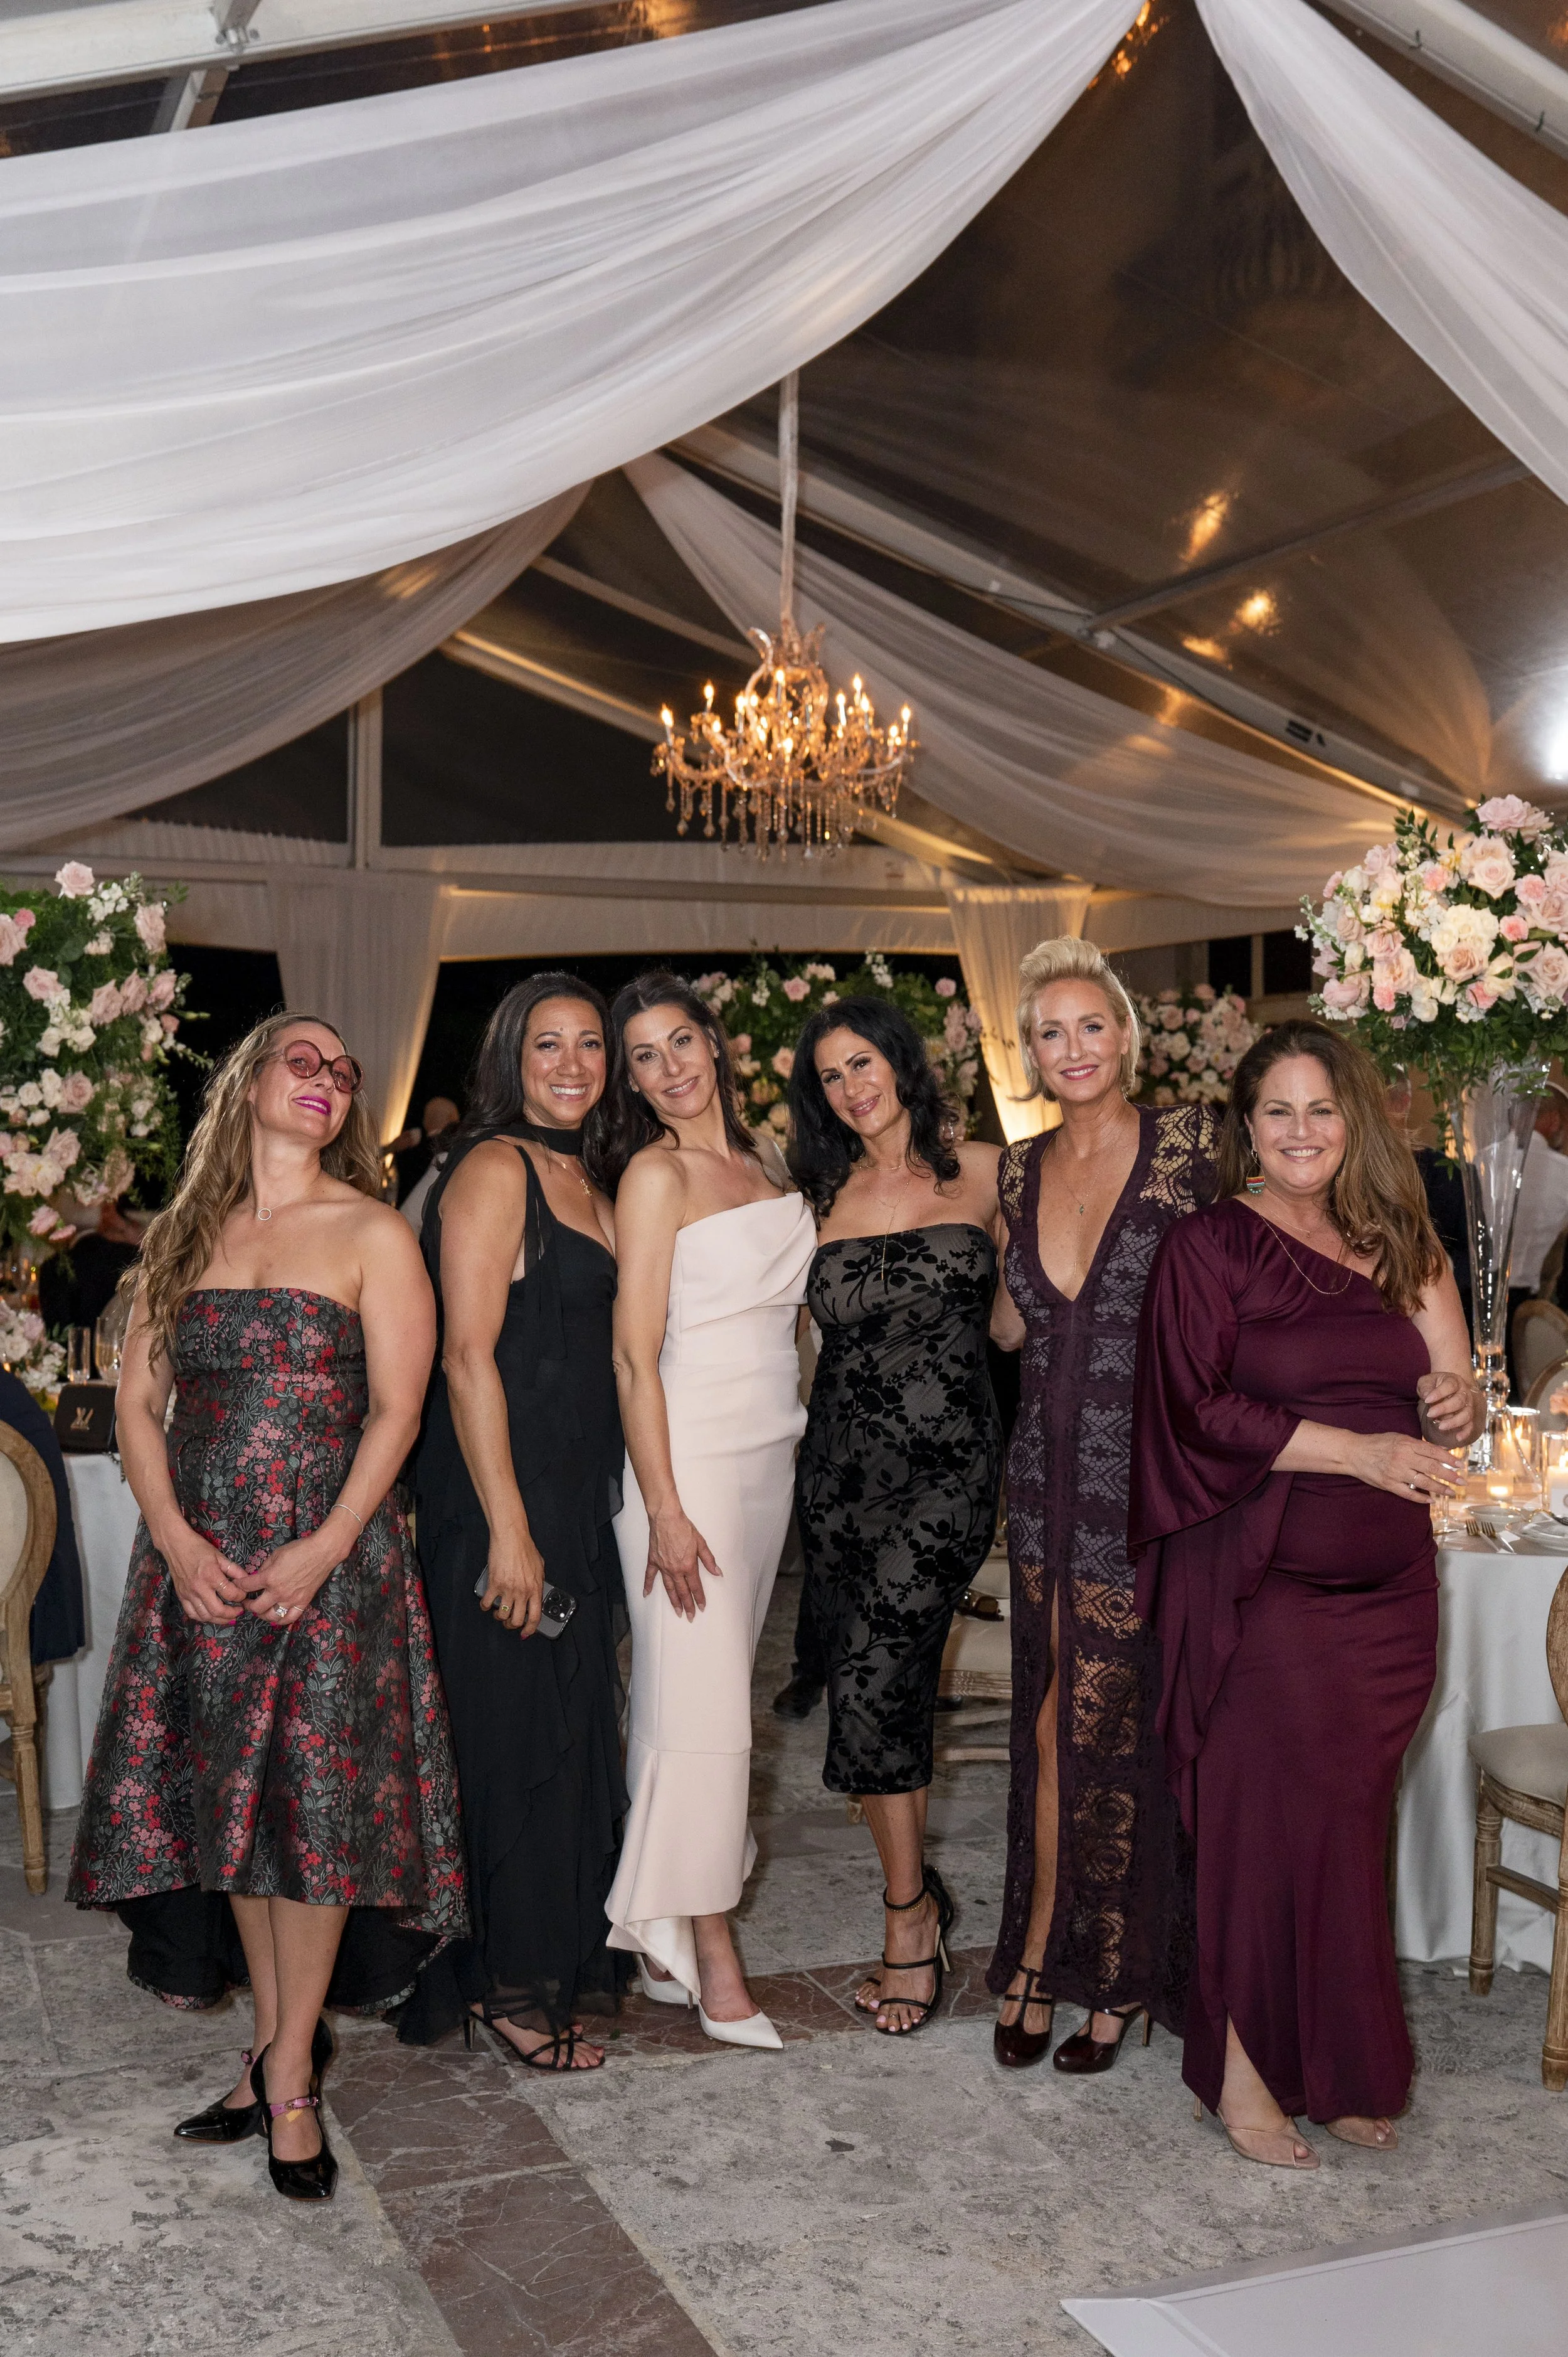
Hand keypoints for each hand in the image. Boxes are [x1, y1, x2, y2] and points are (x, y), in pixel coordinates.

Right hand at [160, 1523, 252, 1625]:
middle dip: (231, 1614)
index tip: (243, 1596)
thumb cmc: (198, 1548)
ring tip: (227, 1616)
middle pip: (217, 1610)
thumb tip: (246, 1580)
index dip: (241, 1597)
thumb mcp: (219, 1555)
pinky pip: (192, 1613)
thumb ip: (234, 1569)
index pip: (230, 1594)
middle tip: (238, 1611)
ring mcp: (188, 1594)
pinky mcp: (181, 1596)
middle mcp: (199, 1588)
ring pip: (205, 1615)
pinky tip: (211, 1615)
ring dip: (218, 1619)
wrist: (175, 1545)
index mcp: (211, 1575)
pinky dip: (203, 1618)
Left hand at [244, 1531, 342, 1626]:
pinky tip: (276, 1615)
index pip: (247, 1586)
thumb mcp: (276, 1554)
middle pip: (256, 1608)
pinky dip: (280, 1620)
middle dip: (248, 1605)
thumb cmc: (299, 1549)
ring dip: (262, 1615)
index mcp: (270, 1578)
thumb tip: (258, 1576)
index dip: (239, 1586)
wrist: (322, 1553)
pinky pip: (289, 1619)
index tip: (238, 1586)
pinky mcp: (302, 1603)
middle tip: (247, 1602)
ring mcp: (291, 1600)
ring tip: (261, 1609)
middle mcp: (278, 1592)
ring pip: (271, 1617)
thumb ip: (265, 1567)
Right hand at [477, 1525, 545, 1639]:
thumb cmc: (525, 1548)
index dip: (530, 1629)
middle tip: (509, 1622)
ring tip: (498, 1612)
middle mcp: (522, 1592)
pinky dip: (485, 1606)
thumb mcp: (539, 1566)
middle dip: (512, 1625)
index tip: (525, 1633)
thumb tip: (536, 1592)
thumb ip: (538, 1582)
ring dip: (499, 1616)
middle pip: (517, 1620)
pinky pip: (487, 1603)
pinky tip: (486, 1603)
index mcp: (535, 1588)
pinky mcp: (494, 1584)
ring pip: (502, 1615)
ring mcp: (508, 1589)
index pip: (535, 1616)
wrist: (511, 1538)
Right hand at [645, 1504, 719, 1619]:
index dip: (699, 1598)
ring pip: (669, 1588)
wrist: (666, 1518)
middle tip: (690, 1616)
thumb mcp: (701, 1543)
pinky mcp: (653, 1561)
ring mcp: (663, 1566)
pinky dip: (648, 1585)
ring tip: (677, 1611)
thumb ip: (708, 1560)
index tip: (702, 1607)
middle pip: (682, 1591)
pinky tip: (646, 1594)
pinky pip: (649, 1576)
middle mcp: (675, 1569)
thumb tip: (717, 1572)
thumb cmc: (683, 1528)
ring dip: (673, 1601)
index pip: (695, 1586)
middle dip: (687, 1605)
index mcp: (688, 1566)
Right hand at [1350, 1430, 1462, 1501]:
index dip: (1449, 1459)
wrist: (1354, 1452)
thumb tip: (1439, 1451)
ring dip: (1440, 1489)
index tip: (1459, 1465)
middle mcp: (1403, 1458)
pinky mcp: (1389, 1484)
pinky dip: (1421, 1498)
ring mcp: (1396, 1472)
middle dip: (1450, 1476)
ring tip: (1451, 1492)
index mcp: (1407, 1444)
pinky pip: (1408, 1493)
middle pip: (1432, 1468)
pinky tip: (1431, 1501)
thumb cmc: (1377, 1443)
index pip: (1433, 1452)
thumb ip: (1417, 1445)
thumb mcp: (1398, 1438)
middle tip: (1462, 1481)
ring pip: (1424, 1482)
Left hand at [1417, 1369, 1480, 1441]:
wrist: (1447, 1388)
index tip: (1427, 1400)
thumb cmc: (1433, 1385)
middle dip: (1444, 1408)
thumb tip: (1427, 1396)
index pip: (1450, 1386)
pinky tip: (1458, 1438)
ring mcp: (1469, 1405)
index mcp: (1454, 1381)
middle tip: (1430, 1414)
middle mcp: (1464, 1393)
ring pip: (1466, 1414)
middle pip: (1459, 1401)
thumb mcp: (1426, 1382)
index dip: (1439, 1393)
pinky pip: (1470, 1425)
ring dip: (1454, 1421)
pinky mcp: (1469, 1417)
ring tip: (1440, 1426)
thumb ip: (1426, 1387)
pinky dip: (1465, 1432)